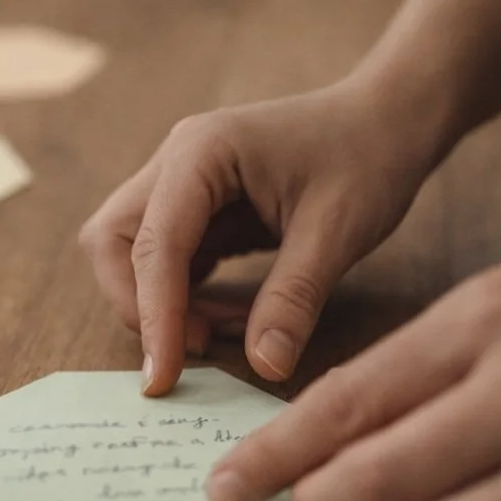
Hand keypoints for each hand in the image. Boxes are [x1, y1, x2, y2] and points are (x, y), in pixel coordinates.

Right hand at [78, 83, 439, 395]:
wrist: (387, 121)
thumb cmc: (367, 159)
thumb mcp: (338, 232)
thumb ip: (294, 298)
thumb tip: (264, 367)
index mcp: (201, 153)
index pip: (155, 245)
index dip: (153, 316)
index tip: (163, 379)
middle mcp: (176, 162)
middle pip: (113, 242)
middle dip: (139, 305)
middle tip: (196, 350)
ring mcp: (181, 183)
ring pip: (131, 253)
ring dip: (163, 304)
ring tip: (229, 329)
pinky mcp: (197, 208)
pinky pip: (167, 261)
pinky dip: (186, 298)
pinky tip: (236, 316)